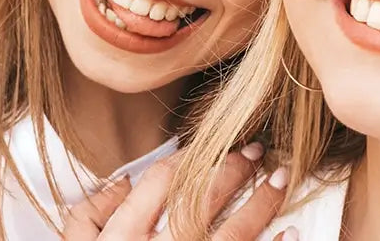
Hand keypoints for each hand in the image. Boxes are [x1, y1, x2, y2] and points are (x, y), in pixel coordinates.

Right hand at [62, 143, 297, 240]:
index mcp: (122, 239)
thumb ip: (88, 217)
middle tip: (256, 151)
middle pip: (203, 199)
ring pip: (234, 233)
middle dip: (233, 169)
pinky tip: (291, 233)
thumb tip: (120, 183)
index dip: (188, 156)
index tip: (207, 147)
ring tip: (280, 180)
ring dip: (261, 203)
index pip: (161, 181)